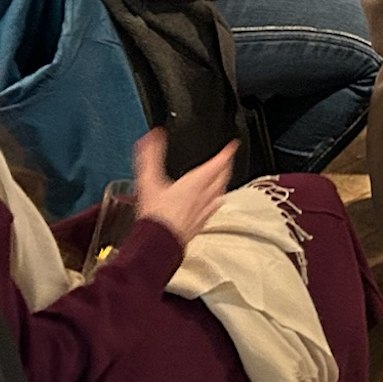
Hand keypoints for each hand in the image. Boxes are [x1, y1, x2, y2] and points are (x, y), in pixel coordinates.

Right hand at [133, 130, 233, 245]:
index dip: (227, 153)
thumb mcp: (149, 180)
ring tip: (225, 177)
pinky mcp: (199, 224)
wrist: (158, 244)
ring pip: (220, 193)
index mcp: (196, 183)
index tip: (233, 145)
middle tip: (230, 158)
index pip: (218, 163)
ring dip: (224, 183)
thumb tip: (152, 137)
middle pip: (223, 178)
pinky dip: (216, 201)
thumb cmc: (156, 215)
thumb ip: (151, 156)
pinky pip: (213, 208)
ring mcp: (203, 211)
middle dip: (228, 166)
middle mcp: (204, 196)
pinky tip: (215, 203)